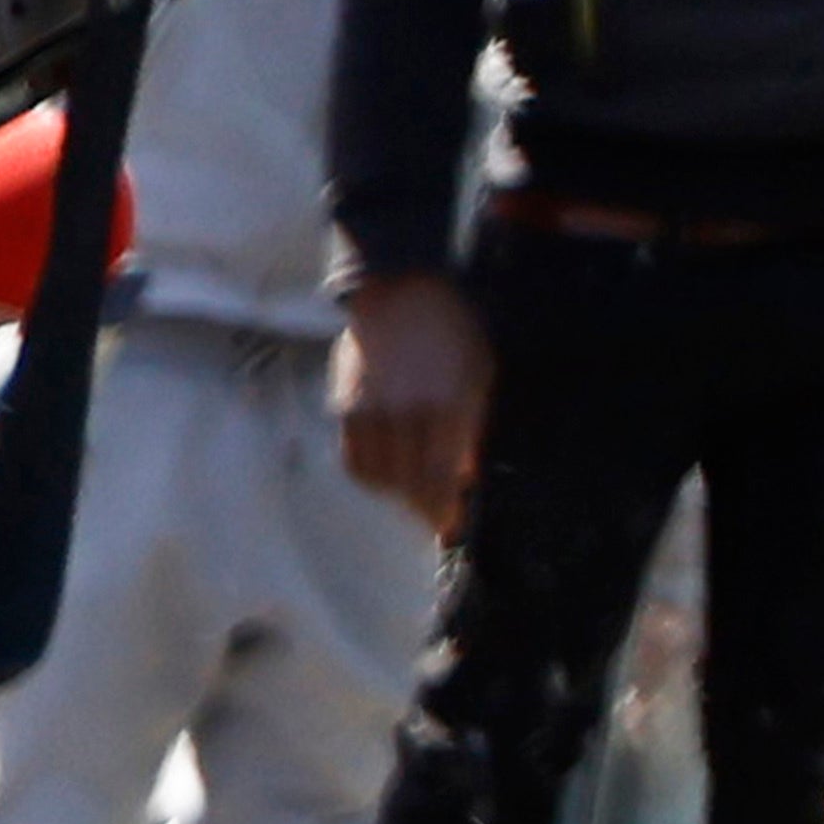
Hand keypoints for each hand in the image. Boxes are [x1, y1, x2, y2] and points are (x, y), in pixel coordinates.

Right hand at [337, 269, 491, 537]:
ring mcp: (372, 411)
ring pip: (378, 476)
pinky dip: (368, 476)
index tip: (448, 531)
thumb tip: (464, 474)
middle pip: (409, 482)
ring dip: (394, 495)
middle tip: (430, 526)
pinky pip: (353, 459)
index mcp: (448, 403)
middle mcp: (407, 413)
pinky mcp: (346, 407)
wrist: (400, 292)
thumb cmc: (451, 331)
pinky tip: (382, 479)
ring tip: (408, 501)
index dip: (443, 507)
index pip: (441, 473)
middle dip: (420, 509)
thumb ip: (471, 426)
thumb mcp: (478, 372)